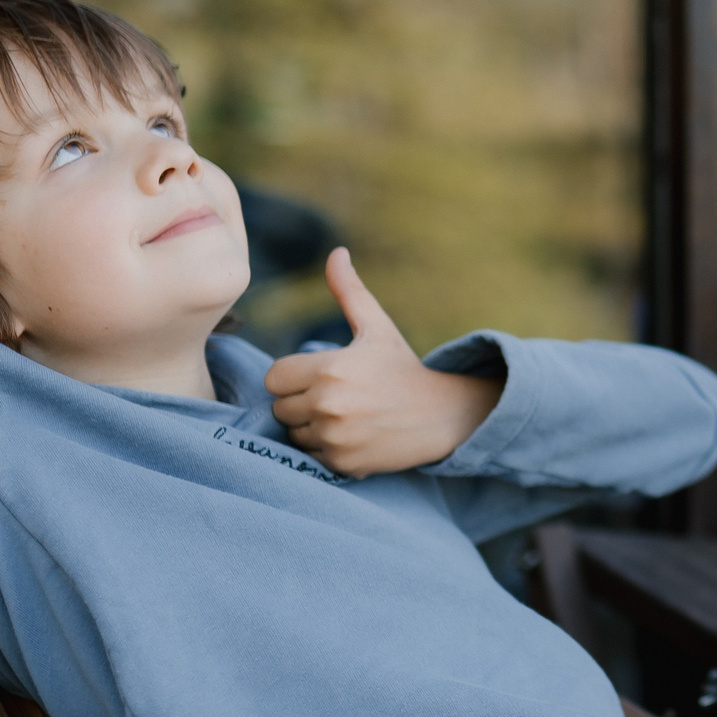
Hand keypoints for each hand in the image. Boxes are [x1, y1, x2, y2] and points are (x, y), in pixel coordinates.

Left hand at [262, 249, 503, 476]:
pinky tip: (353, 436)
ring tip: (345, 417)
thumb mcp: (377, 327)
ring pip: (294, 433)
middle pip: (281, 407)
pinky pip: (311, 455)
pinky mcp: (343, 463)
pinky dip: (326, 449)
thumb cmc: (403, 367)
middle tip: (335, 397)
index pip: (275, 378)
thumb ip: (349, 291)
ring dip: (311, 427)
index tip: (319, 375)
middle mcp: (328, 405)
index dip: (292, 376)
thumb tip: (337, 253)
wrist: (442, 416)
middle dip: (301, 402)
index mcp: (330, 368)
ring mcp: (335, 437)